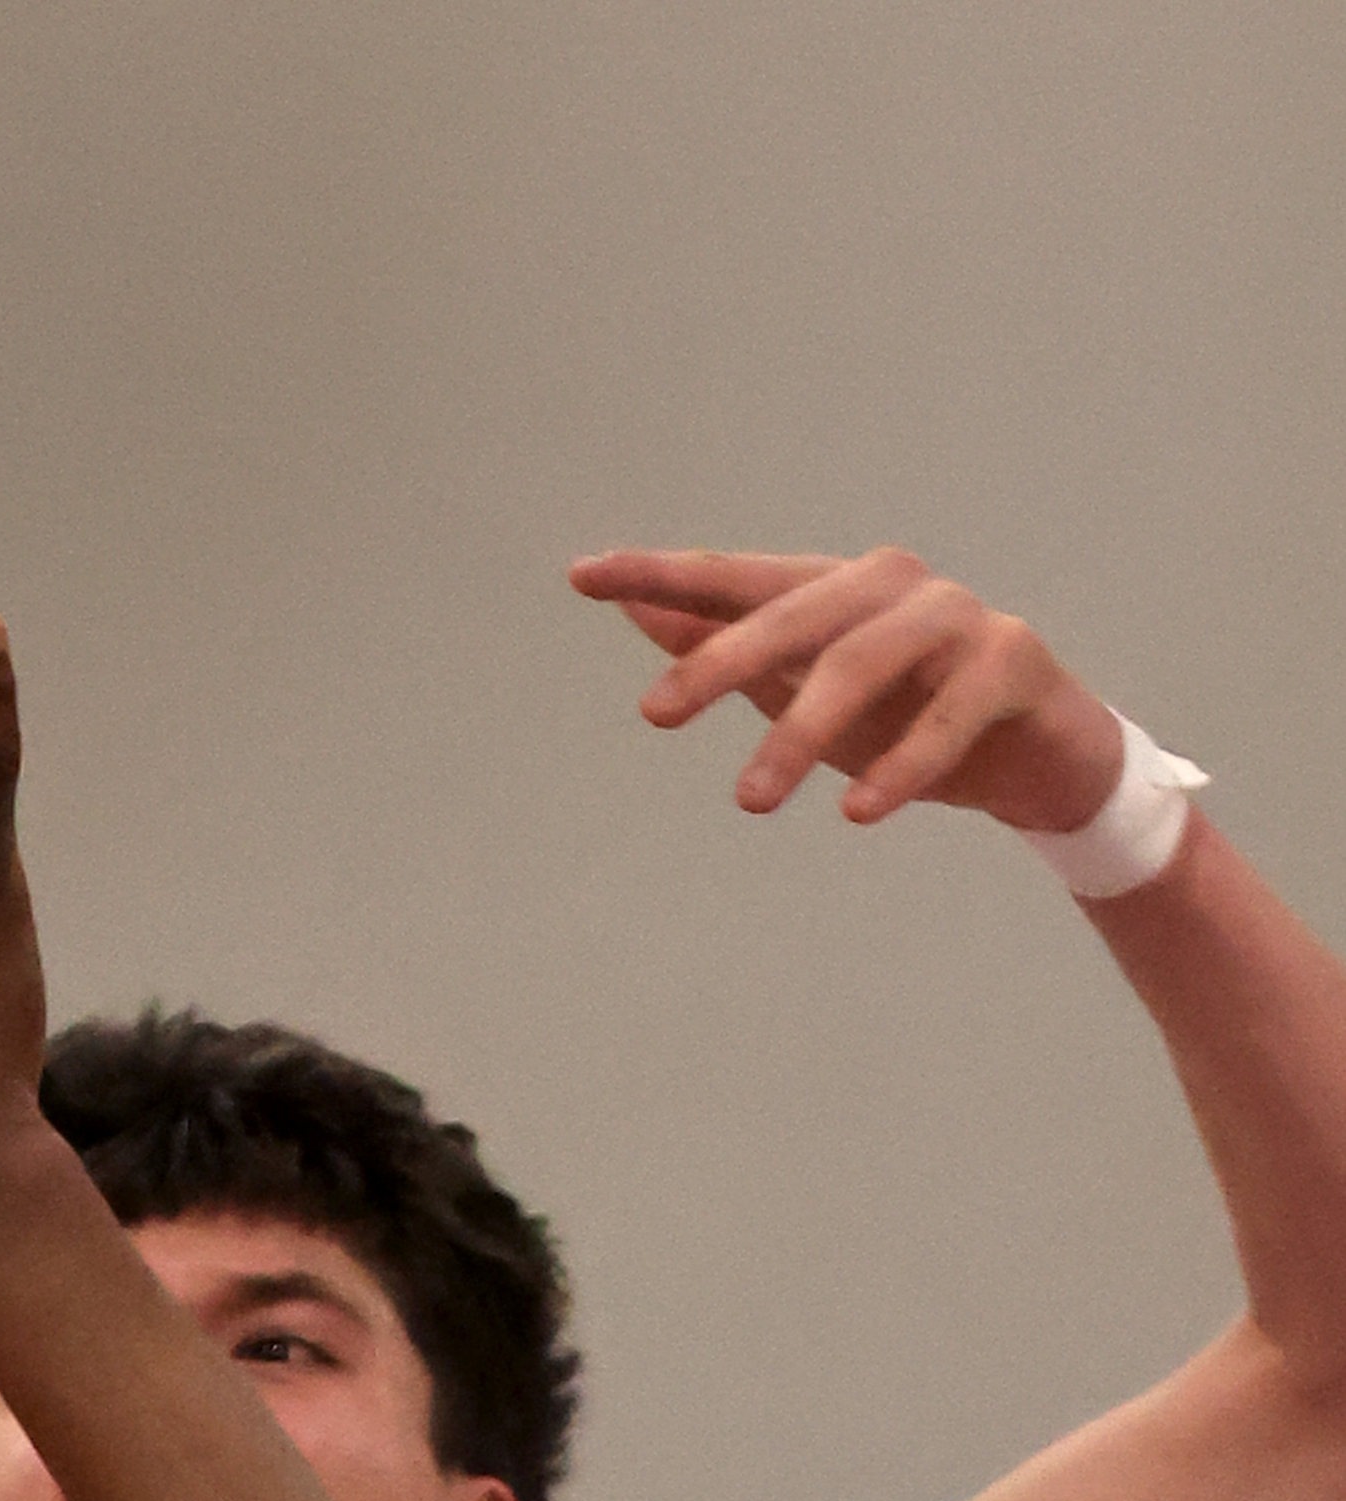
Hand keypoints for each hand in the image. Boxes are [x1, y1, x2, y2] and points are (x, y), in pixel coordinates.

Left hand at [569, 544, 1124, 833]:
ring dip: (798, 734)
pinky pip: (948, 714)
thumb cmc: (905, 718)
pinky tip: (857, 812)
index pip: (733, 577)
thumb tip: (642, 613)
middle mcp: (891, 586)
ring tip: (749, 802)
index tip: (582, 575)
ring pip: (861, 662)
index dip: (659, 572)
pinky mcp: (1013, 660)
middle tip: (653, 716)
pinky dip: (901, 765)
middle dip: (717, 661)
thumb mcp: (804, 690)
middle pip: (790, 615)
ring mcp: (956, 616)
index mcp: (834, 589)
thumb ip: (730, 649)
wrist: (1034, 759)